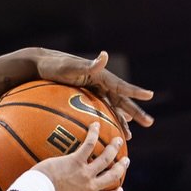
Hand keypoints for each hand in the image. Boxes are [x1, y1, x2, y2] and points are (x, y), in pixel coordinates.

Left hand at [34, 49, 153, 137]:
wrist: (40, 65)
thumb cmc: (55, 65)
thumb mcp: (71, 66)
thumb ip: (89, 65)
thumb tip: (104, 55)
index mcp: (100, 75)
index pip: (121, 86)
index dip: (135, 91)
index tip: (150, 96)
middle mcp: (100, 82)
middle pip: (121, 100)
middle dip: (135, 112)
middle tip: (149, 123)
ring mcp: (93, 90)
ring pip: (112, 108)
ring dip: (122, 120)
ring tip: (130, 135)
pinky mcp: (85, 96)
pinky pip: (99, 110)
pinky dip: (106, 120)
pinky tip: (110, 129)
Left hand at [34, 122, 127, 190]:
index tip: (120, 189)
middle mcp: (90, 187)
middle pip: (112, 177)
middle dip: (120, 168)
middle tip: (125, 161)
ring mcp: (84, 174)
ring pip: (106, 158)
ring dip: (113, 148)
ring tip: (118, 140)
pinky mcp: (75, 161)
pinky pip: (88, 145)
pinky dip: (93, 134)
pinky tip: (95, 124)